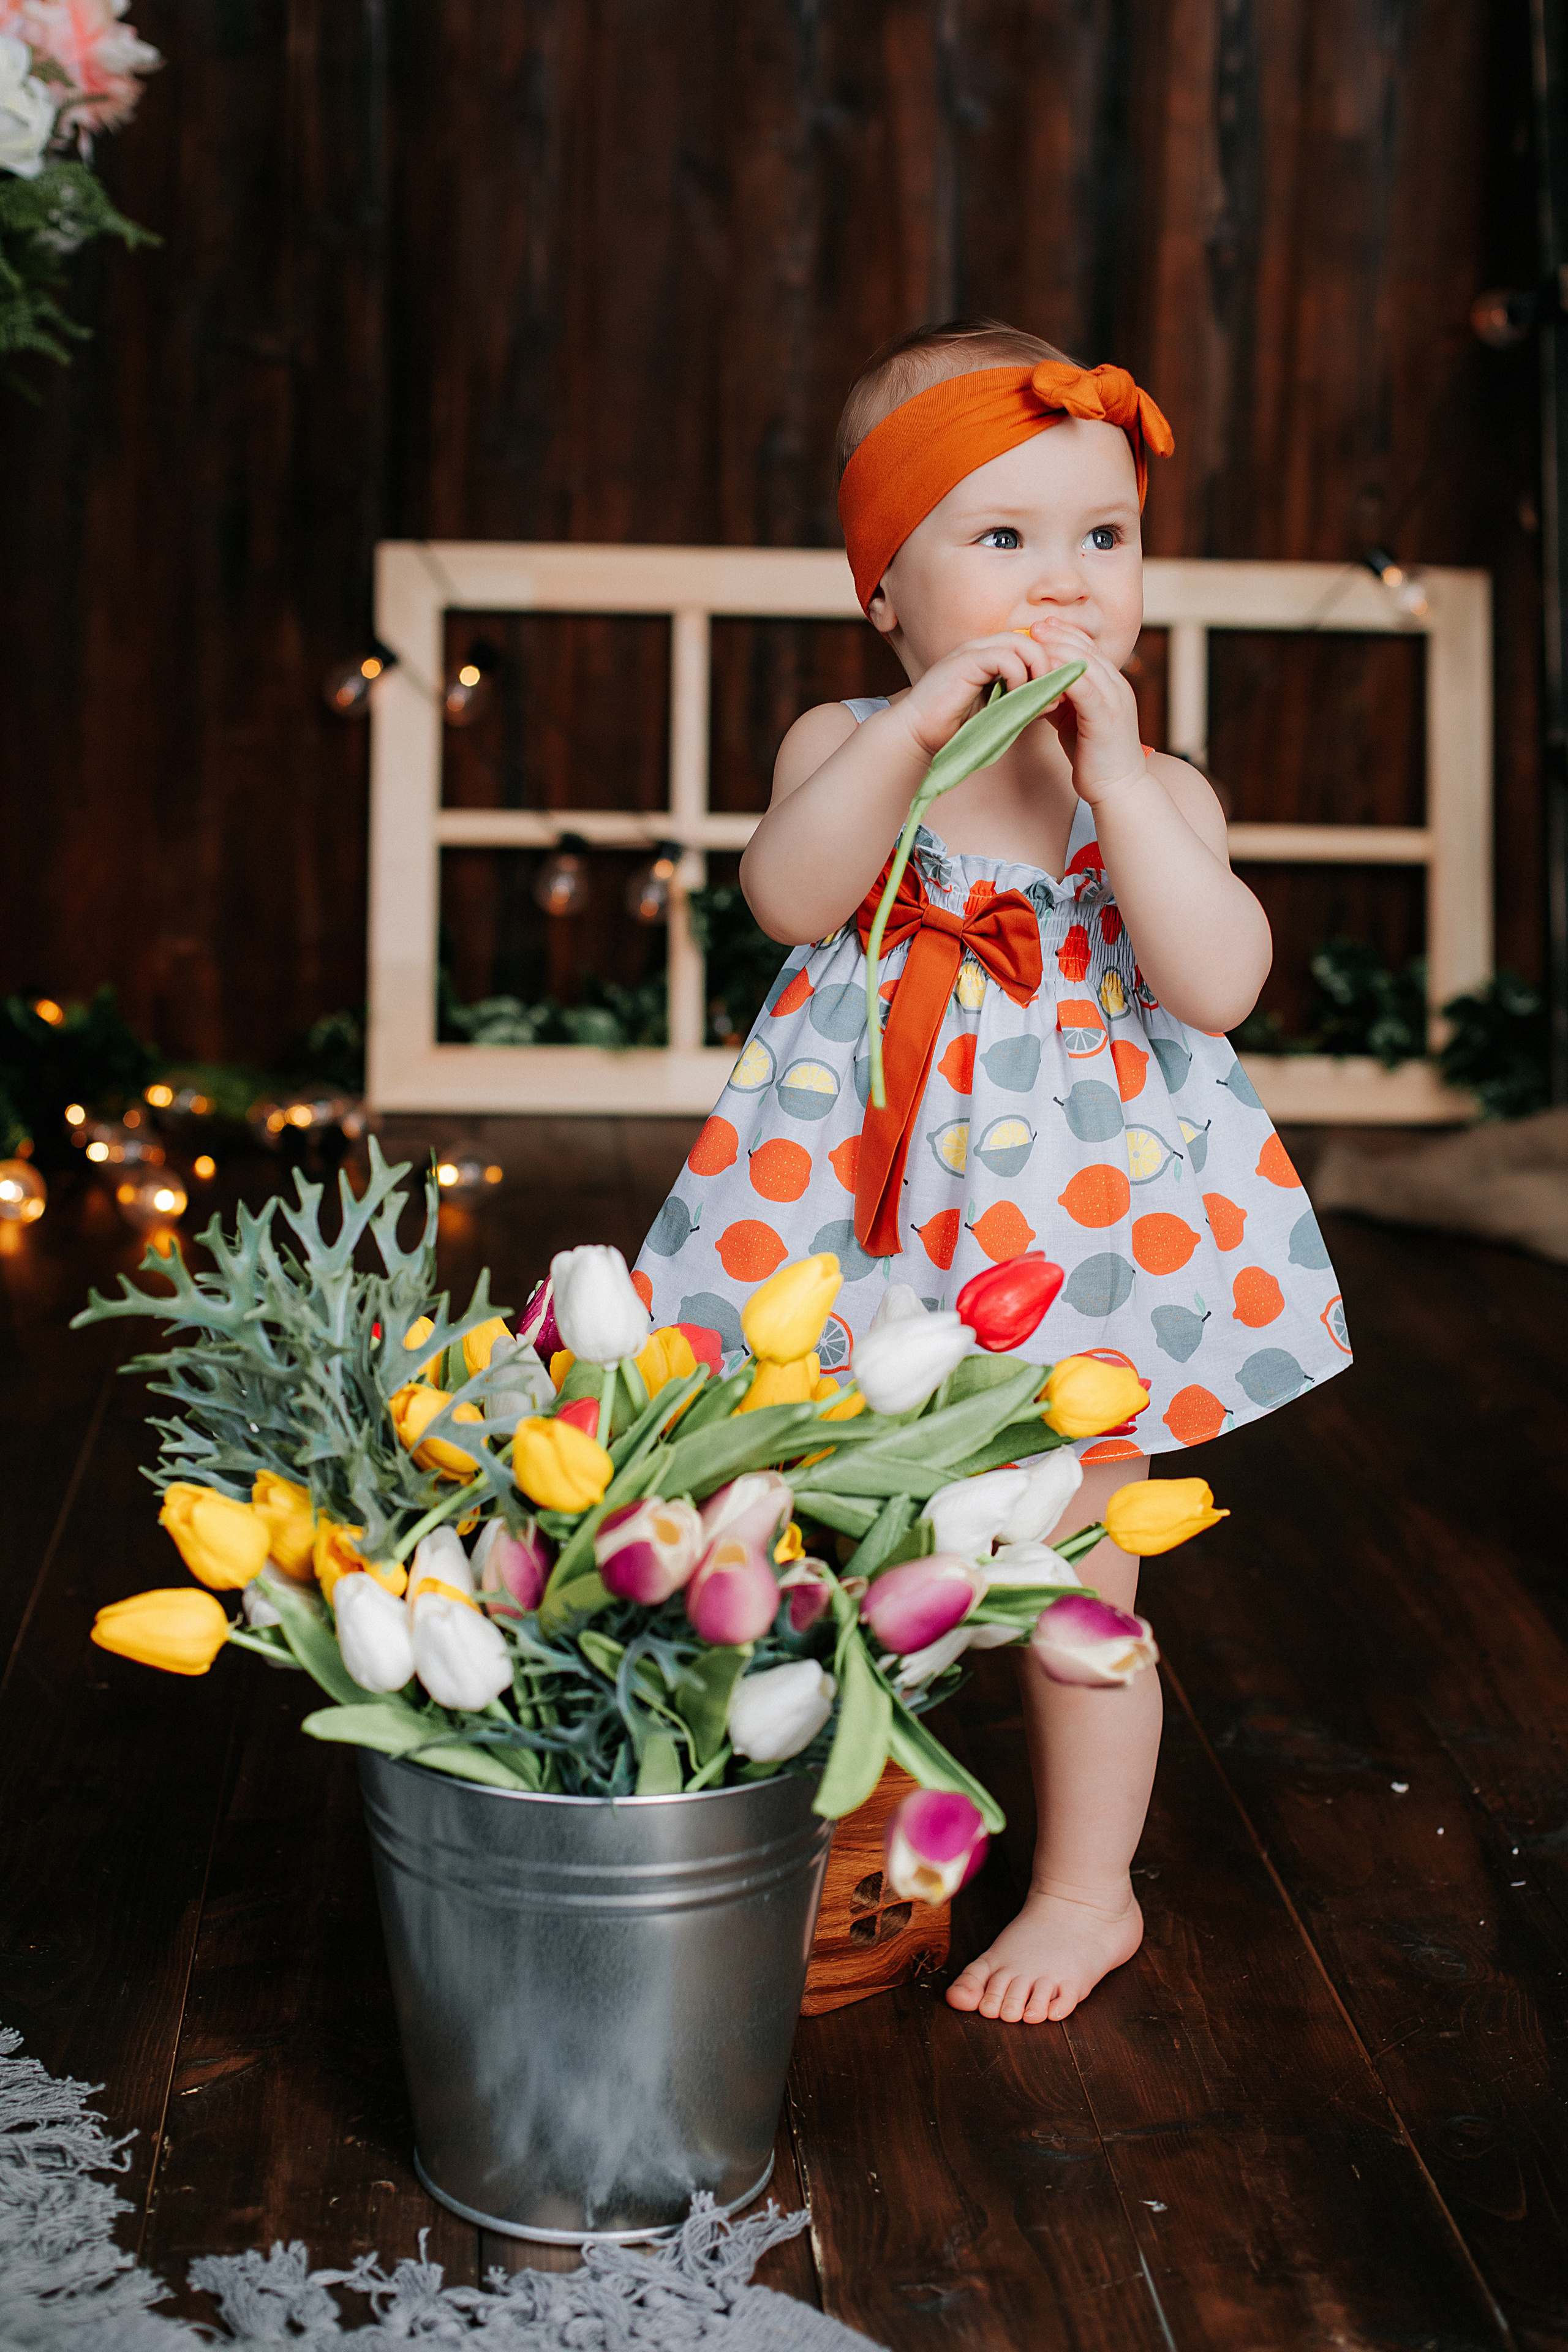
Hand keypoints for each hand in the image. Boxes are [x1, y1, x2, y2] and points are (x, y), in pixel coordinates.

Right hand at [895, 632, 1072, 761]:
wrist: (918, 735)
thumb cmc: (956, 729)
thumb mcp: (1001, 714)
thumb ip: (1025, 703)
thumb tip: (1057, 698)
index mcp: (992, 657)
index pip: (1033, 645)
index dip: (1050, 664)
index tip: (1058, 692)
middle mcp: (984, 649)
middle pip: (1033, 638)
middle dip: (1049, 664)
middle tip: (1053, 691)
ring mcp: (974, 652)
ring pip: (1022, 642)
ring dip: (1037, 668)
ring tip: (1036, 693)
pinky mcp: (966, 661)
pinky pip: (1005, 656)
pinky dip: (1018, 675)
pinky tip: (1014, 695)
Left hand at [1026, 621, 1147, 804]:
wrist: (1118, 789)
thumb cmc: (1094, 757)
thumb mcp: (1075, 719)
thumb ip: (1062, 698)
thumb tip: (1038, 684)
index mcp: (1110, 685)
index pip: (1088, 649)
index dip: (1065, 634)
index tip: (1040, 626)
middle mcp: (1117, 686)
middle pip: (1086, 649)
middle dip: (1059, 634)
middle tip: (1034, 626)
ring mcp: (1114, 700)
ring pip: (1086, 663)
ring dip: (1059, 649)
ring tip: (1035, 640)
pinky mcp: (1106, 717)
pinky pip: (1083, 688)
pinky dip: (1063, 676)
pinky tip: (1043, 671)